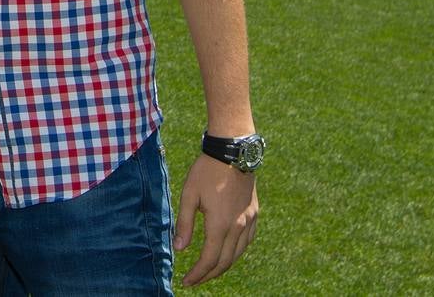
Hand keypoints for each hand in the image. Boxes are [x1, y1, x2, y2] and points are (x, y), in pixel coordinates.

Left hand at [173, 155, 258, 286]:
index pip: (209, 259)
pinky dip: (237, 252)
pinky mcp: (254, 213)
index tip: (186, 281)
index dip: (198, 274)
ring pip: (238, 253)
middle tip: (195, 280)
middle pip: (225, 261)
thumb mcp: (189, 194)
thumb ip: (184, 223)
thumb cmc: (207, 171)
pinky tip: (229, 252)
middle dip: (209, 274)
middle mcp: (238, 226)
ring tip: (209, 270)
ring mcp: (249, 220)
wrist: (233, 151)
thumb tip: (179, 249)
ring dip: (223, 266)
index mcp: (220, 224)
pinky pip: (248, 241)